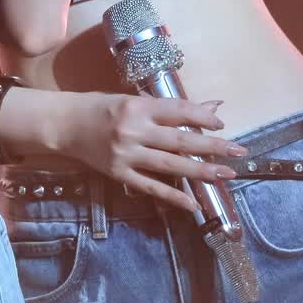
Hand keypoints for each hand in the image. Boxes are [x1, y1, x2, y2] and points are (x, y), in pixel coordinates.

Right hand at [55, 92, 245, 215]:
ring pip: (171, 164)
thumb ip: (169, 108)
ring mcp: (126, 154)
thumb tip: (211, 106)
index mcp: (137, 107)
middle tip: (239, 151)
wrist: (63, 124)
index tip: (221, 124)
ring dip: (201, 171)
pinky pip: (150, 186)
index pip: (178, 111)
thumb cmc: (99, 107)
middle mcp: (133, 130)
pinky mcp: (118, 173)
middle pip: (180, 140)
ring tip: (226, 174)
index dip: (202, 117)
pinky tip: (193, 203)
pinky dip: (173, 195)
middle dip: (213, 146)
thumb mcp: (132, 100)